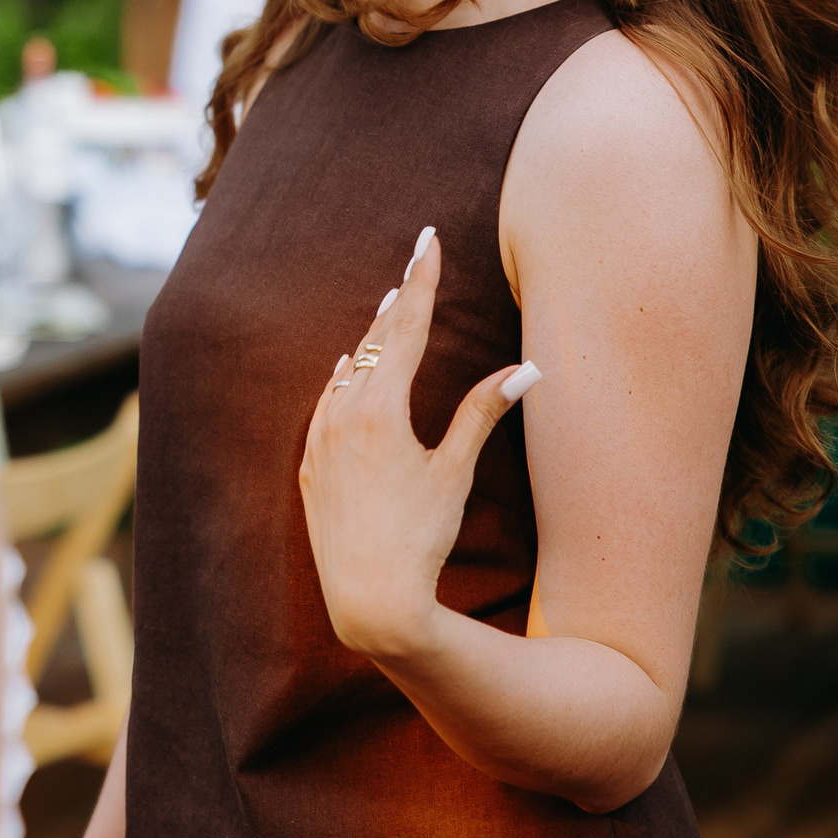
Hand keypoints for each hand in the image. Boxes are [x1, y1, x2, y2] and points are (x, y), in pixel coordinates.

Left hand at [298, 227, 540, 661]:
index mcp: (380, 410)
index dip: (421, 280)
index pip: (405, 328)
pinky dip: (339, 381)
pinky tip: (343, 371)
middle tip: (414, 262)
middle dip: (398, 302)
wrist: (368, 597)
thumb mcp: (454, 471)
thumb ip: (482, 413)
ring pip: (345, 374)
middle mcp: (342, 415)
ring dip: (369, 341)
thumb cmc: (420, 537)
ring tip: (385, 308)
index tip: (427, 240)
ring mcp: (320, 441)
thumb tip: (527, 368)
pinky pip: (323, 406)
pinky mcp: (310, 469)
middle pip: (374, 344)